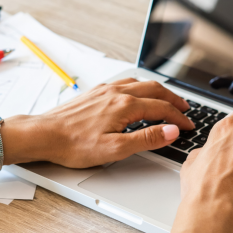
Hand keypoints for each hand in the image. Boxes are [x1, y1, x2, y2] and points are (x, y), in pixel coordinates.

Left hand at [3, 79, 195, 167]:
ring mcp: (104, 90)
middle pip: (154, 90)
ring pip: (139, 83)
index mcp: (124, 106)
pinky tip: (136, 94)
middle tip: (185, 109)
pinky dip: (139, 87)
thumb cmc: (74, 145)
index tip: (188, 126)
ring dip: (157, 91)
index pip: (161, 109)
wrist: (44, 135)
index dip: (178, 118)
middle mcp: (116, 93)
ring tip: (166, 100)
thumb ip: (146, 139)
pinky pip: (124, 83)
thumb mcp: (115, 149)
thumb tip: (171, 131)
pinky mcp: (94, 93)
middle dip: (173, 99)